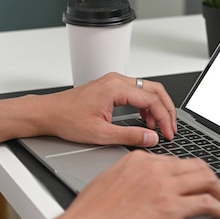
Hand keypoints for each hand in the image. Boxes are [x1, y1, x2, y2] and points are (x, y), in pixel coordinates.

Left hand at [41, 72, 176, 146]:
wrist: (48, 113)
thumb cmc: (67, 119)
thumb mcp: (100, 134)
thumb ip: (129, 136)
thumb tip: (151, 138)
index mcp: (116, 88)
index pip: (152, 100)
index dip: (164, 118)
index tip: (168, 133)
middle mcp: (116, 80)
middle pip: (155, 90)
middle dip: (167, 110)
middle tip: (171, 128)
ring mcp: (114, 82)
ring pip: (147, 89)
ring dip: (157, 107)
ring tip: (159, 127)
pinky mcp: (111, 87)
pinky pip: (136, 92)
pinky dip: (146, 105)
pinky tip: (145, 120)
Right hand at [59, 151, 219, 218]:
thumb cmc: (89, 213)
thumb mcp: (110, 181)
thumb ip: (131, 177)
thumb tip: (144, 186)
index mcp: (139, 160)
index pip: (175, 160)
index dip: (187, 174)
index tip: (191, 184)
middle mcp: (155, 168)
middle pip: (197, 165)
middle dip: (209, 179)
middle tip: (213, 192)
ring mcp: (165, 186)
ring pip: (207, 179)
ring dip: (219, 192)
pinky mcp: (172, 208)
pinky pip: (206, 202)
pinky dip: (218, 208)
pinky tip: (218, 216)